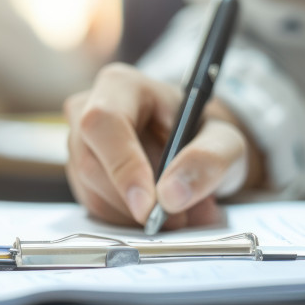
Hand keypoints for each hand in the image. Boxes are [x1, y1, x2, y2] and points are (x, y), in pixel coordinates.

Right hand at [64, 63, 262, 229]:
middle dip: (136, 200)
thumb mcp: (225, 141)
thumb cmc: (203, 133)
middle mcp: (87, 110)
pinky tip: (159, 210)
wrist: (193, 145)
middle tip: (179, 216)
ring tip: (179, 211)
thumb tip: (172, 194)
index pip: (104, 123)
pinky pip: (96, 208)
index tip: (149, 205)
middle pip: (92, 164)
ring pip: (93, 192)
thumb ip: (209, 160)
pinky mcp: (79, 175)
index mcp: (120, 85)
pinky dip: (130, 219)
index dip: (123, 166)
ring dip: (137, 213)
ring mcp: (78, 144)